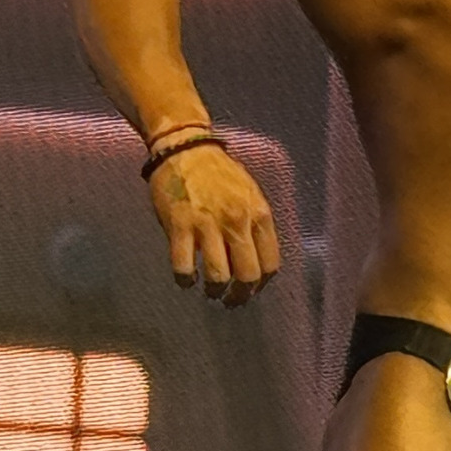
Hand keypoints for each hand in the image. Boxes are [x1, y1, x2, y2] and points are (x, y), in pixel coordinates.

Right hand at [149, 141, 279, 304]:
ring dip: (215, 291)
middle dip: (240, 296)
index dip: (262, 284)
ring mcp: (207, 224)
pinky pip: (184, 266)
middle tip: (232, 301)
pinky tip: (186, 280)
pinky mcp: (179, 226)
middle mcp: (237, 221)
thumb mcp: (249, 194)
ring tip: (210, 291)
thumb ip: (255, 225)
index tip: (253, 289)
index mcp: (258, 214)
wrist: (185, 149)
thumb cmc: (218, 173)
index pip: (270, 264)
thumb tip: (256, 260)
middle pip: (247, 275)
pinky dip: (186, 280)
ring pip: (218, 276)